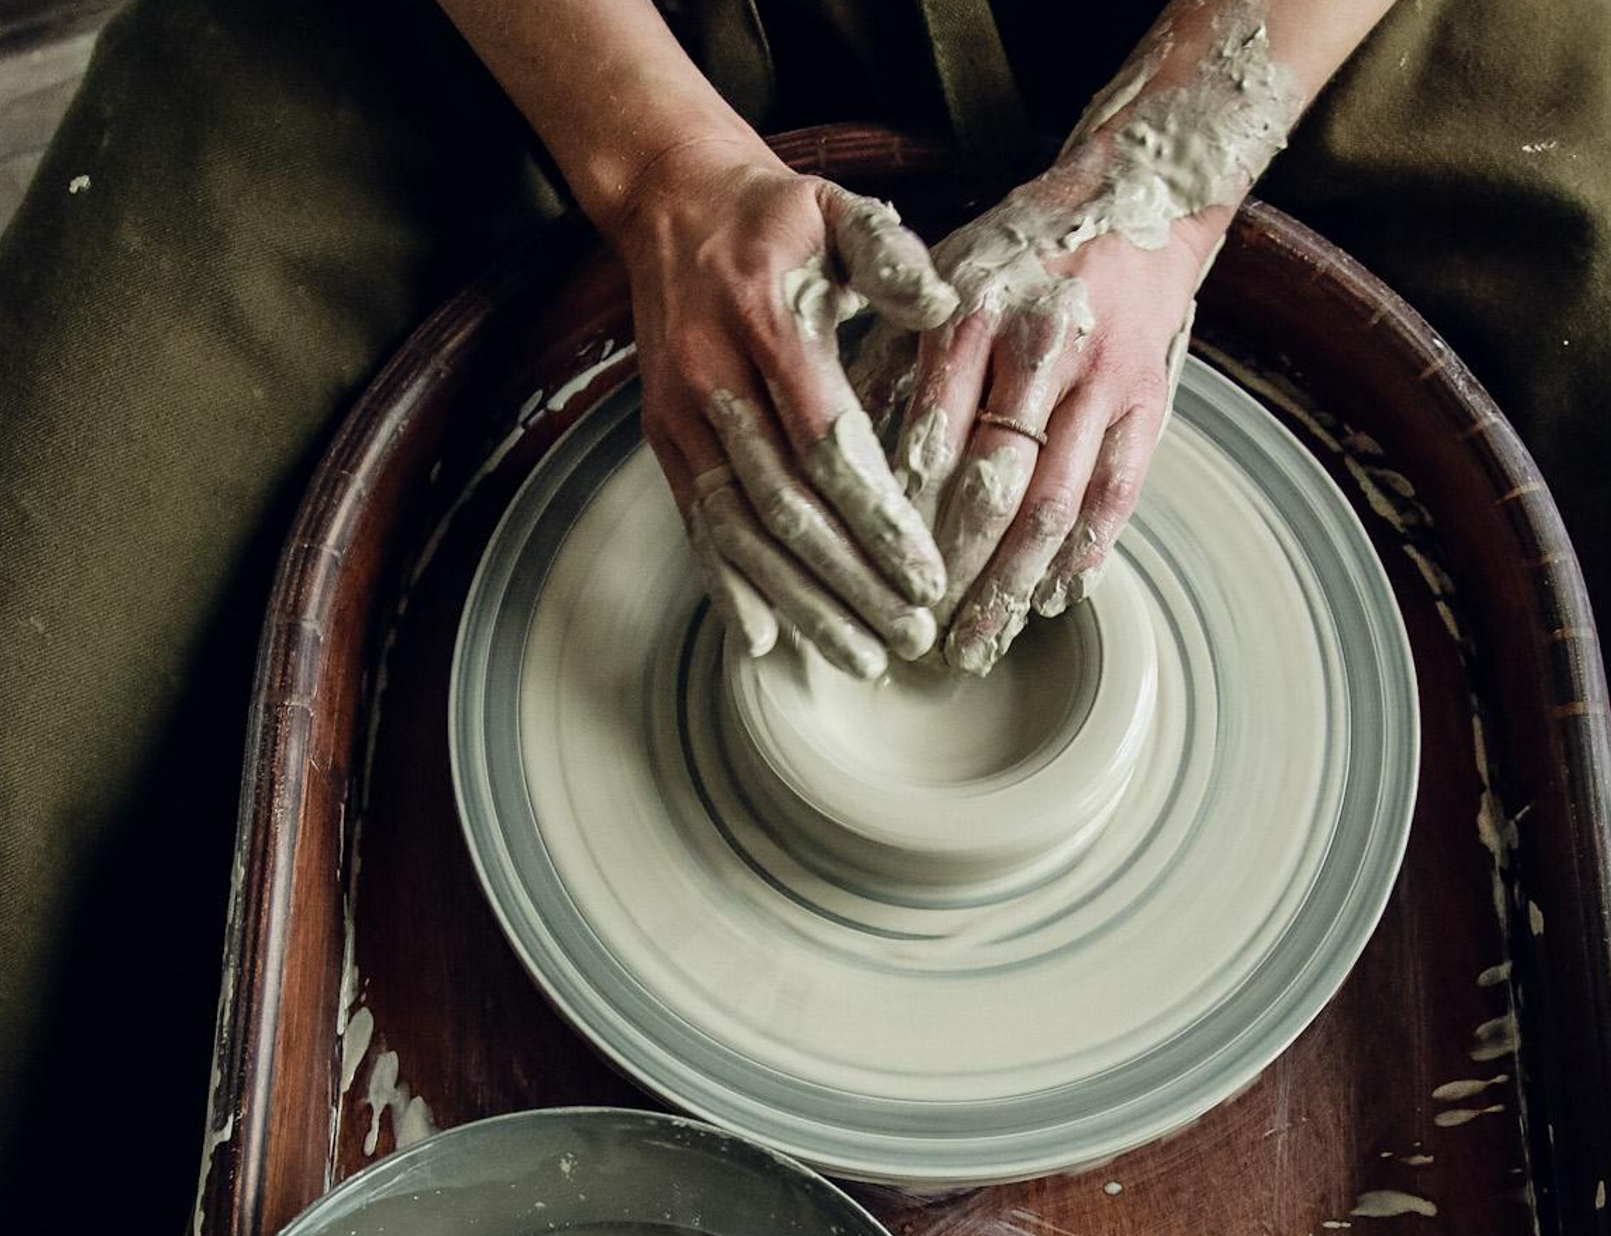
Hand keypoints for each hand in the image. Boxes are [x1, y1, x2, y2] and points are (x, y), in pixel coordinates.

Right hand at [611, 139, 959, 678]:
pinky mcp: (666, 443)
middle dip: (853, 584)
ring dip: (802, 604)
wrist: (671, 204)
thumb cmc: (776, 220)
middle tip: (911, 636)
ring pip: (742, 533)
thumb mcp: (838, 213)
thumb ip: (892, 259)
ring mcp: (681, 419)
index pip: (827, 445)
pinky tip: (765, 641)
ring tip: (861, 657)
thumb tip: (945, 306)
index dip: (878, 520)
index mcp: (767, 323)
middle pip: (788, 508)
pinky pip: (698, 527)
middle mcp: (714, 380)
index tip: (928, 575)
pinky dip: (728, 588)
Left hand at [858, 181, 1226, 674]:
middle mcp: (1041, 346)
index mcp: (972, 313)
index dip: (901, 520)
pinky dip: (1084, 557)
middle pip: (993, 485)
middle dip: (955, 575)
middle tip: (921, 641)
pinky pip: (1116, 496)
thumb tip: (835, 456)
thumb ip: (886, 359)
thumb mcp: (937, 281)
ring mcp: (1102, 379)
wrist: (1140, 196)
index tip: (871, 581)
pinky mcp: (1147, 404)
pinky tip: (1052, 602)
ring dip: (1014, 588)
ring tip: (980, 645)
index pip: (929, 438)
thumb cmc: (1016, 252)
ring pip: (1054, 505)